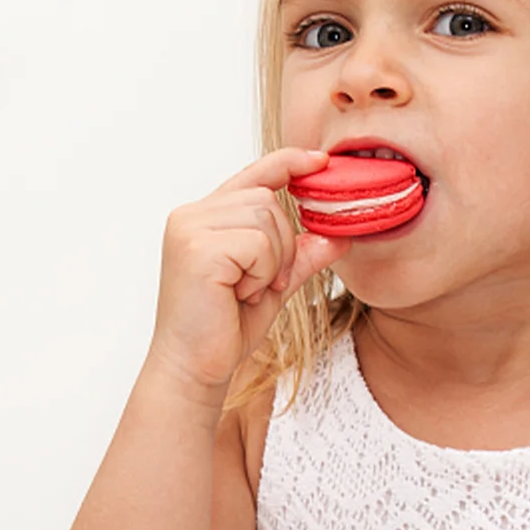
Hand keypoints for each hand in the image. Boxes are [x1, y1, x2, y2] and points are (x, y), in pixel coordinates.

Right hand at [146, 147, 349, 398]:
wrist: (193, 369)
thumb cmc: (223, 329)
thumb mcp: (272, 285)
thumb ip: (300, 256)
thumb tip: (339, 236)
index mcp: (204, 218)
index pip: (252, 175)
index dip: (288, 163)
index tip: (320, 161)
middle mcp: (191, 215)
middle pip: (267, 199)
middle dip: (282, 244)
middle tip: (262, 284)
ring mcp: (190, 229)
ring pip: (266, 217)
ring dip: (272, 261)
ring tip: (246, 291)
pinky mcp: (197, 248)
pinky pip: (258, 243)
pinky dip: (262, 272)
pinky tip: (239, 295)